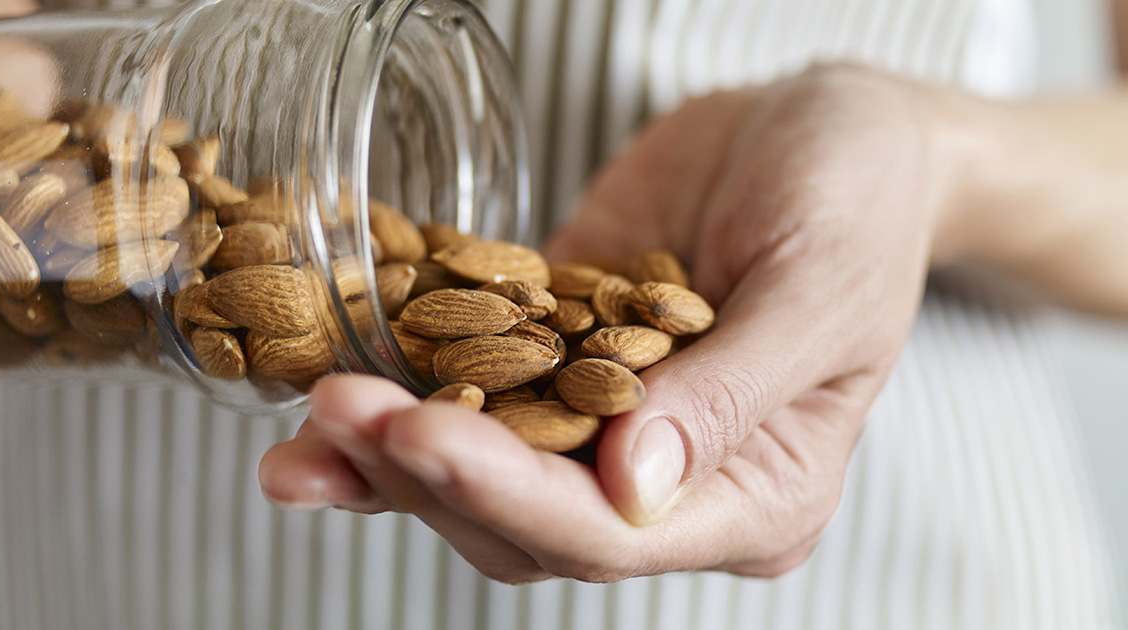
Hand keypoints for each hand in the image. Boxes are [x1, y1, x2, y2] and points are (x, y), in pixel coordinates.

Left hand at [259, 64, 974, 580]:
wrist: (824, 128)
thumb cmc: (860, 200)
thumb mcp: (823, 285)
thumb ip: (733, 392)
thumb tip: (637, 483)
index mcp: (757, 495)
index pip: (615, 534)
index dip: (510, 494)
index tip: (421, 437)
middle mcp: (671, 482)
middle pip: (526, 520)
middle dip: (425, 472)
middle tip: (335, 413)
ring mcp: (604, 423)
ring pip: (481, 472)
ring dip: (388, 450)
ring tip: (306, 414)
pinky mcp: (556, 358)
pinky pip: (472, 389)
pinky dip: (404, 386)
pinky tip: (331, 376)